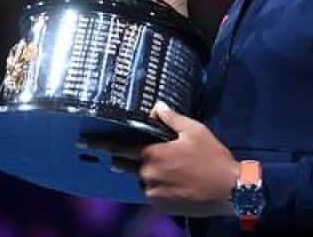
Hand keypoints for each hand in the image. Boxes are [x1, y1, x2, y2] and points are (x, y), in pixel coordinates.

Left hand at [88, 101, 239, 218]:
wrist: (228, 190)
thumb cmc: (212, 158)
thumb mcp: (195, 131)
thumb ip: (171, 119)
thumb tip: (156, 107)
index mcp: (153, 154)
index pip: (119, 147)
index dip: (100, 143)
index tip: (84, 141)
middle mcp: (147, 175)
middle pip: (125, 165)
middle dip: (127, 158)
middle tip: (145, 154)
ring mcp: (152, 193)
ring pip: (140, 179)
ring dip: (147, 173)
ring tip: (173, 169)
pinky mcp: (160, 206)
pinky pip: (151, 192)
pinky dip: (158, 186)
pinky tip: (176, 181)